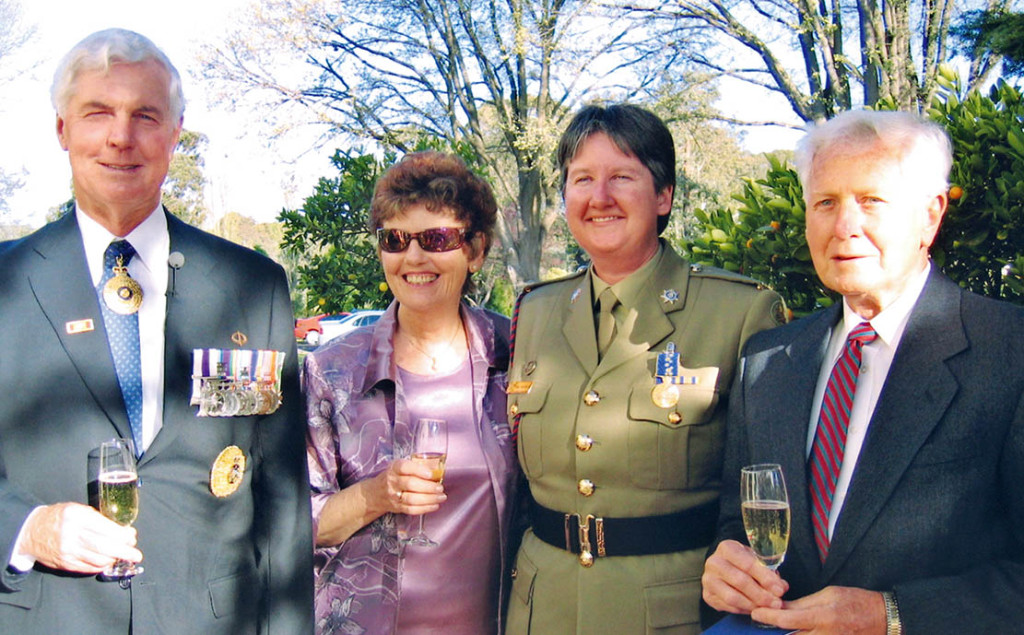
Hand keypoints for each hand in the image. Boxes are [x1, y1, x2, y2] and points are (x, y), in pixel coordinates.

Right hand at [20, 502, 141, 573]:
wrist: (31, 531)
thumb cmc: (58, 517)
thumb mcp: (77, 509)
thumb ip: (96, 518)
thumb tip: (121, 529)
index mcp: (77, 517)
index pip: (105, 528)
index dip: (122, 534)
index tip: (132, 535)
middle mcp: (72, 535)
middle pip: (104, 546)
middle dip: (124, 551)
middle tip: (136, 554)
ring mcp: (68, 552)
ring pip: (98, 560)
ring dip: (115, 559)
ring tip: (124, 556)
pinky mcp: (65, 563)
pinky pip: (88, 568)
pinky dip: (102, 566)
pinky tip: (109, 561)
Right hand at [370, 458, 446, 516]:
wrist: (376, 493)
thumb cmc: (395, 477)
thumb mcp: (401, 467)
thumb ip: (416, 467)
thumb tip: (437, 470)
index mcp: (394, 468)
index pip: (404, 467)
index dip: (418, 470)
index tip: (431, 474)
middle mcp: (392, 481)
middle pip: (410, 484)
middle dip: (428, 487)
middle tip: (440, 488)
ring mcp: (394, 496)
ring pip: (412, 499)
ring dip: (429, 499)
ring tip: (441, 497)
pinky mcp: (397, 507)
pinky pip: (411, 510)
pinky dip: (425, 508)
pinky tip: (435, 505)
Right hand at [702, 539, 787, 613]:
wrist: (724, 567)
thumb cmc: (743, 562)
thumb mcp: (756, 560)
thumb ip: (768, 572)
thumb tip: (781, 586)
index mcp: (727, 548)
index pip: (747, 563)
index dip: (765, 578)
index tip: (779, 589)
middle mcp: (713, 562)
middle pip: (740, 581)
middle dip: (761, 594)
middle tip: (776, 603)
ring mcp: (708, 579)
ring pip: (732, 597)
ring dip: (753, 605)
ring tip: (767, 608)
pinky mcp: (707, 595)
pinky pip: (728, 607)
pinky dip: (744, 610)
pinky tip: (755, 609)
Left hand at [751, 586, 886, 634]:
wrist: (882, 619)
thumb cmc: (855, 601)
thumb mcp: (828, 594)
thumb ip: (803, 603)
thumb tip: (780, 606)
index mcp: (822, 617)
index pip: (787, 620)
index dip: (767, 617)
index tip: (755, 612)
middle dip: (772, 632)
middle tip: (758, 624)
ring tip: (772, 629)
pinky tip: (791, 632)